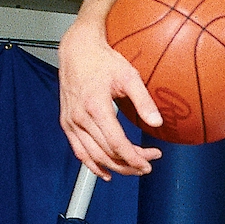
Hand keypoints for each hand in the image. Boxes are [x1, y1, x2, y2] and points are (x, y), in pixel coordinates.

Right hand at [58, 17, 162, 179]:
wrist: (77, 51)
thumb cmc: (103, 61)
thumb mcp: (129, 76)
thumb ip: (144, 100)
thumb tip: (157, 123)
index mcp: (95, 106)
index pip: (116, 143)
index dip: (134, 157)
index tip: (149, 162)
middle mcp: (80, 117)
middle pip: (106, 152)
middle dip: (129, 163)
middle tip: (148, 165)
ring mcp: (71, 122)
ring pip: (93, 156)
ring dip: (114, 167)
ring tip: (133, 169)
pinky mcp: (66, 123)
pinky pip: (78, 151)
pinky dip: (92, 165)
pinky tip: (106, 172)